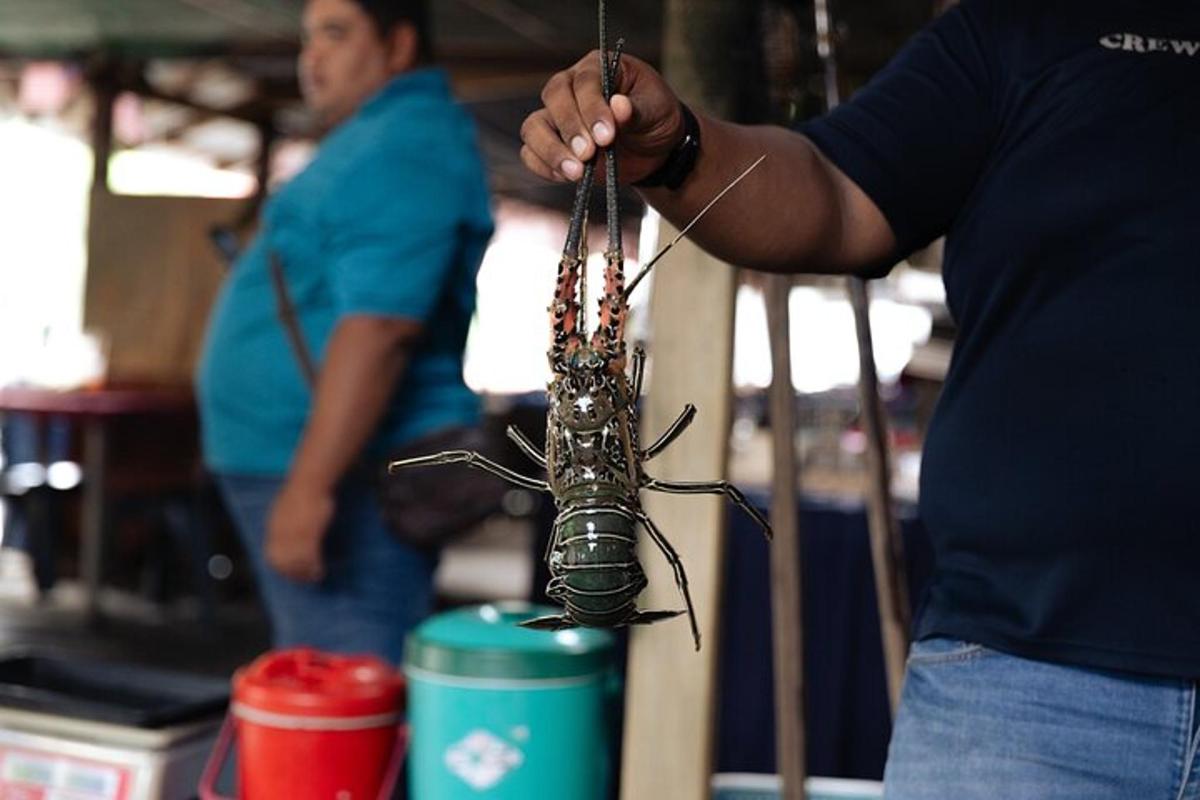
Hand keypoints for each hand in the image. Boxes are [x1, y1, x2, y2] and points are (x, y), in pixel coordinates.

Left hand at [266, 479, 334, 582]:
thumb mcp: (287, 508)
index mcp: (273, 528)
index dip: (281, 568)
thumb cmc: (303, 492)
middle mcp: (280, 533)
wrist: (310, 480)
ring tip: (315, 577)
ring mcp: (293, 534)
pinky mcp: (308, 533)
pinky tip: (320, 571)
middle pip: (282, 563)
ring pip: (296, 563)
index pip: (272, 556)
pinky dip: (314, 567)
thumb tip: (289, 534)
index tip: (291, 573)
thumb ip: (284, 523)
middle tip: (305, 579)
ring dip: (305, 574)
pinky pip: (309, 557)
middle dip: (293, 575)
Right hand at [521, 51, 684, 184]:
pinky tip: (567, 176)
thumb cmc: (654, 117)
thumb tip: (618, 105)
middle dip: (571, 129)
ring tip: (576, 172)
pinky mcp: (552, 144)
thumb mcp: (655, 110)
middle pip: (554, 98)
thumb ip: (635, 109)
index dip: (592, 107)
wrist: (654, 148)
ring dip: (551, 150)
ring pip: (534, 127)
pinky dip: (544, 166)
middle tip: (589, 154)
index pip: (585, 81)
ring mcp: (557, 116)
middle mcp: (570, 86)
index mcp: (597, 68)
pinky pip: (531, 153)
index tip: (606, 136)